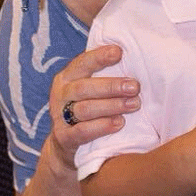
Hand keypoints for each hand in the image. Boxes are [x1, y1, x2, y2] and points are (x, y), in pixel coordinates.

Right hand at [49, 44, 139, 169]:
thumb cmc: (86, 106)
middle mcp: (61, 94)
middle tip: (135, 87)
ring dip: (111, 106)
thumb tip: (136, 60)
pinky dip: (101, 127)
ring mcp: (60, 116)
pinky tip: (120, 123)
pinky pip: (82, 132)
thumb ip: (104, 74)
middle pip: (84, 87)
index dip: (99, 57)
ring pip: (84, 109)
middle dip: (111, 86)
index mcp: (67, 77)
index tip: (119, 52)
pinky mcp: (64, 137)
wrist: (65, 143)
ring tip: (133, 105)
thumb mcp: (89, 88)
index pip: (82, 63)